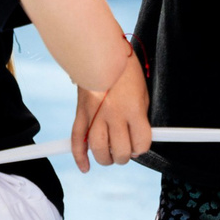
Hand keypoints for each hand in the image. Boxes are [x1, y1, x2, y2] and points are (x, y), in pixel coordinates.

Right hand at [72, 52, 151, 172]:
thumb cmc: (125, 71)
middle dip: (125, 156)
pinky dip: (79, 157)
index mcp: (133, 109)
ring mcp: (95, 115)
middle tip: (125, 150)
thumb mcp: (142, 92)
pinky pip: (77, 140)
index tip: (140, 145)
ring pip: (98, 150)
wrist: (100, 52)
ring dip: (106, 158)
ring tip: (110, 155)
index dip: (142, 148)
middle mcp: (114, 115)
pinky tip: (86, 167)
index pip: (141, 143)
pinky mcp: (81, 113)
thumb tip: (138, 137)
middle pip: (120, 151)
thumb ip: (139, 116)